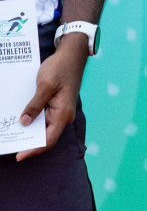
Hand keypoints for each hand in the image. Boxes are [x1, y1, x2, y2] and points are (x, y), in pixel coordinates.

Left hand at [16, 34, 87, 159]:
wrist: (72, 54)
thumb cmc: (61, 68)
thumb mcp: (45, 86)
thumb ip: (35, 105)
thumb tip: (25, 122)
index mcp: (63, 113)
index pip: (49, 139)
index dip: (34, 149)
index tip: (19, 155)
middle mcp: (63, 115)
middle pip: (45, 135)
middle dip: (28, 141)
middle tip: (10, 143)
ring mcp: (60, 110)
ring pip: (43, 126)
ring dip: (29, 129)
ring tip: (12, 132)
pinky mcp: (55, 104)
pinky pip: (42, 116)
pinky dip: (31, 118)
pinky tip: (19, 118)